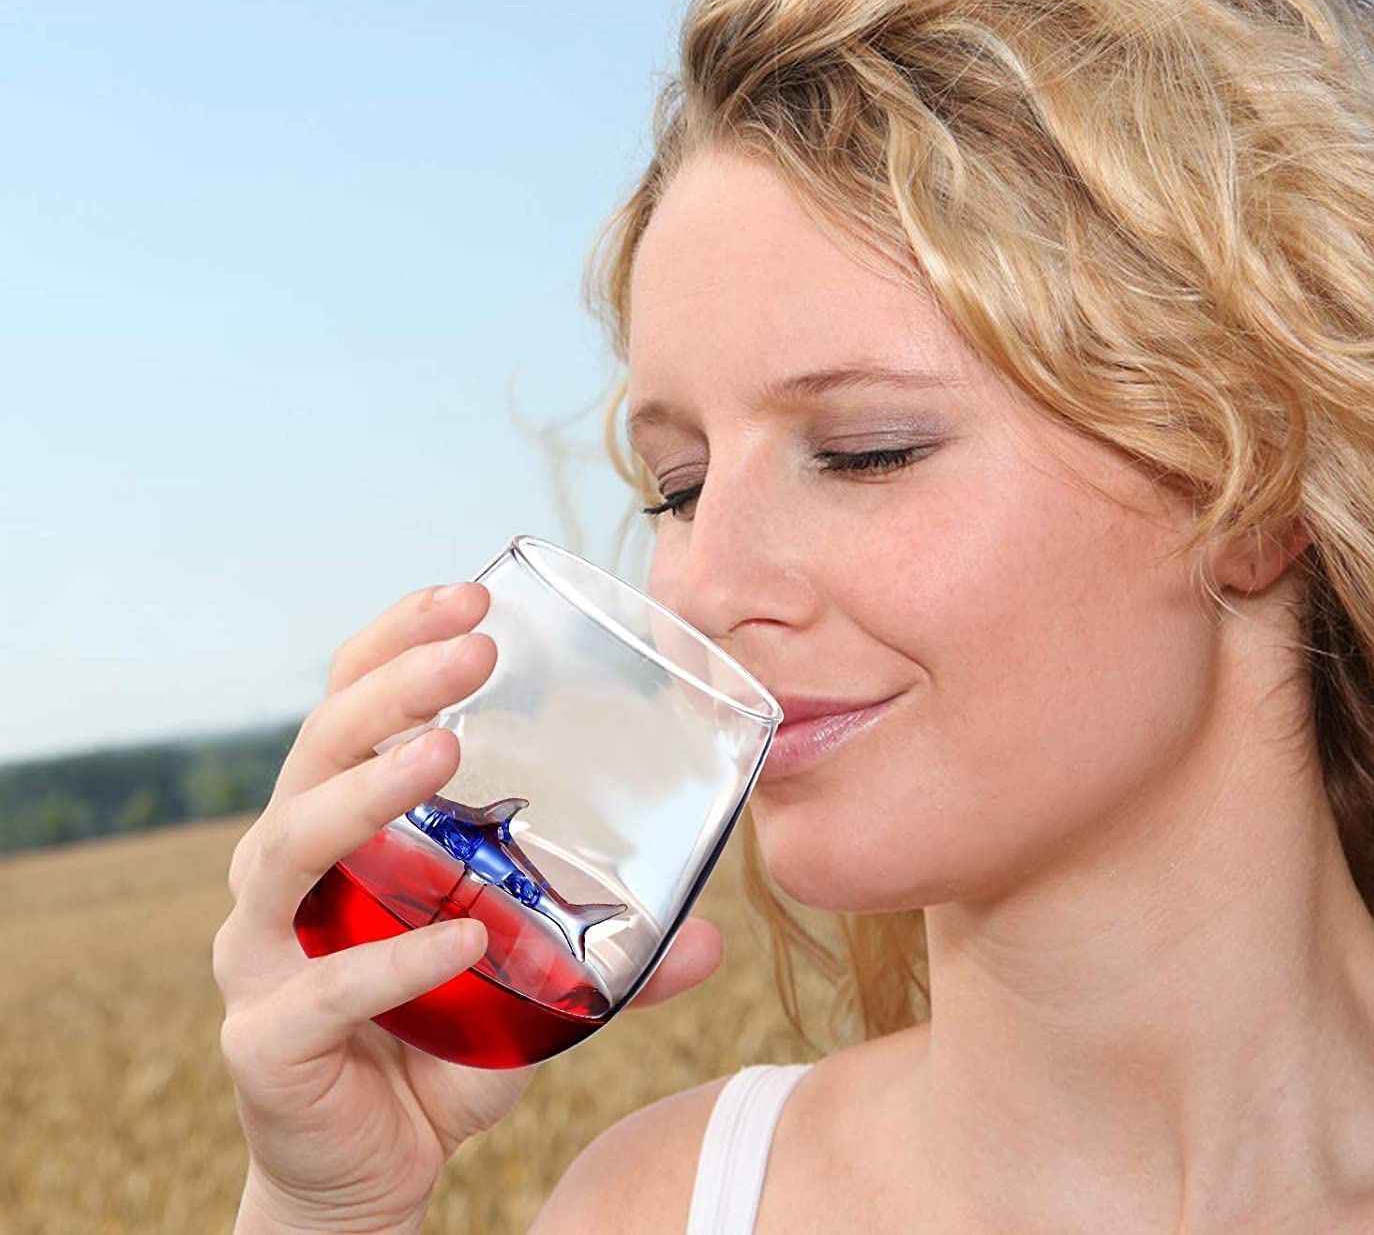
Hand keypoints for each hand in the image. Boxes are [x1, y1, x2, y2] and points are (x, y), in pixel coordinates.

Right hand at [214, 581, 724, 1231]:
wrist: (371, 1171)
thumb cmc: (440, 1043)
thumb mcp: (533, 983)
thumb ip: (609, 953)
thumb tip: (715, 936)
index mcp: (344, 828)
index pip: (350, 705)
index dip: (397, 643)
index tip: (471, 596)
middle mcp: (289, 873)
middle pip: (315, 751)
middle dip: (391, 692)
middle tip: (472, 656)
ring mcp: (263, 954)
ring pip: (286, 848)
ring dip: (365, 794)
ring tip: (442, 755)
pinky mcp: (265, 1041)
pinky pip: (318, 993)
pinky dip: (389, 963)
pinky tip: (461, 940)